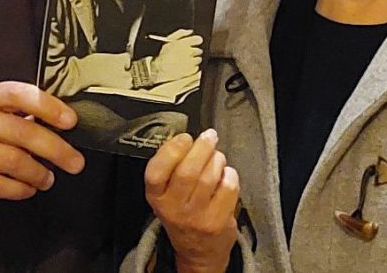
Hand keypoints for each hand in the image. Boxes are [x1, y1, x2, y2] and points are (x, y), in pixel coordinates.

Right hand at [0, 81, 84, 207]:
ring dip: (39, 173)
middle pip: (22, 132)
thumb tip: (65, 124)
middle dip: (56, 149)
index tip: (71, 121)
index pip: (19, 93)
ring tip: (48, 178)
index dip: (48, 106)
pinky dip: (20, 189)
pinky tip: (29, 188)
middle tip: (75, 161)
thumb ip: (24, 114)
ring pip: (13, 161)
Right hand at [145, 129, 238, 272]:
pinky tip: (226, 175)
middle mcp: (174, 209)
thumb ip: (171, 167)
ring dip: (217, 159)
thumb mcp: (166, 193)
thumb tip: (187, 137)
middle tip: (210, 137)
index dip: (172, 149)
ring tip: (217, 157)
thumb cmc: (183, 212)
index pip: (156, 171)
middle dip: (202, 147)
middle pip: (187, 171)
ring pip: (210, 176)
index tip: (185, 138)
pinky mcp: (218, 221)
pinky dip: (230, 174)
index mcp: (157, 197)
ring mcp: (197, 217)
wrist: (198, 250)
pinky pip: (228, 187)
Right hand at [151, 29, 202, 84]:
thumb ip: (181, 33)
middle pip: (199, 50)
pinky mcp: (190, 71)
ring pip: (198, 59)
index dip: (196, 41)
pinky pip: (196, 68)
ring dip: (193, 60)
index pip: (198, 39)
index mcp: (183, 43)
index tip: (195, 43)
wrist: (159, 69)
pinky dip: (192, 68)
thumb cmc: (163, 55)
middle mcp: (188, 52)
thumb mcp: (169, 40)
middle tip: (187, 54)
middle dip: (194, 52)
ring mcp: (190, 62)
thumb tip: (190, 31)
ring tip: (184, 61)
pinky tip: (184, 67)